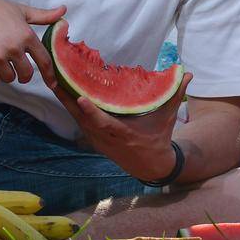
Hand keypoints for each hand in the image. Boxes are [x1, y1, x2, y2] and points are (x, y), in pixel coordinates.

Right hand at [0, 0, 62, 87]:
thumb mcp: (21, 10)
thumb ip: (43, 16)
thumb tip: (63, 11)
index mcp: (26, 35)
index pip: (44, 60)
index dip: (50, 75)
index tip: (52, 84)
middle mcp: (13, 47)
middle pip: (26, 74)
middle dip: (24, 75)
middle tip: (19, 70)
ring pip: (9, 78)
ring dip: (6, 74)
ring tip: (1, 61)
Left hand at [49, 69, 193, 180]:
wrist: (149, 165)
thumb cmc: (158, 138)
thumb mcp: (167, 118)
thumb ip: (175, 94)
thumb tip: (187, 73)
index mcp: (122, 134)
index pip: (104, 123)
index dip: (91, 112)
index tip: (81, 98)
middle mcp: (104, 137)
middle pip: (80, 117)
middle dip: (65, 96)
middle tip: (53, 75)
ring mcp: (95, 138)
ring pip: (75, 116)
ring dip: (63, 97)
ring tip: (52, 75)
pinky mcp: (91, 136)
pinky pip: (77, 118)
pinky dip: (69, 103)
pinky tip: (63, 87)